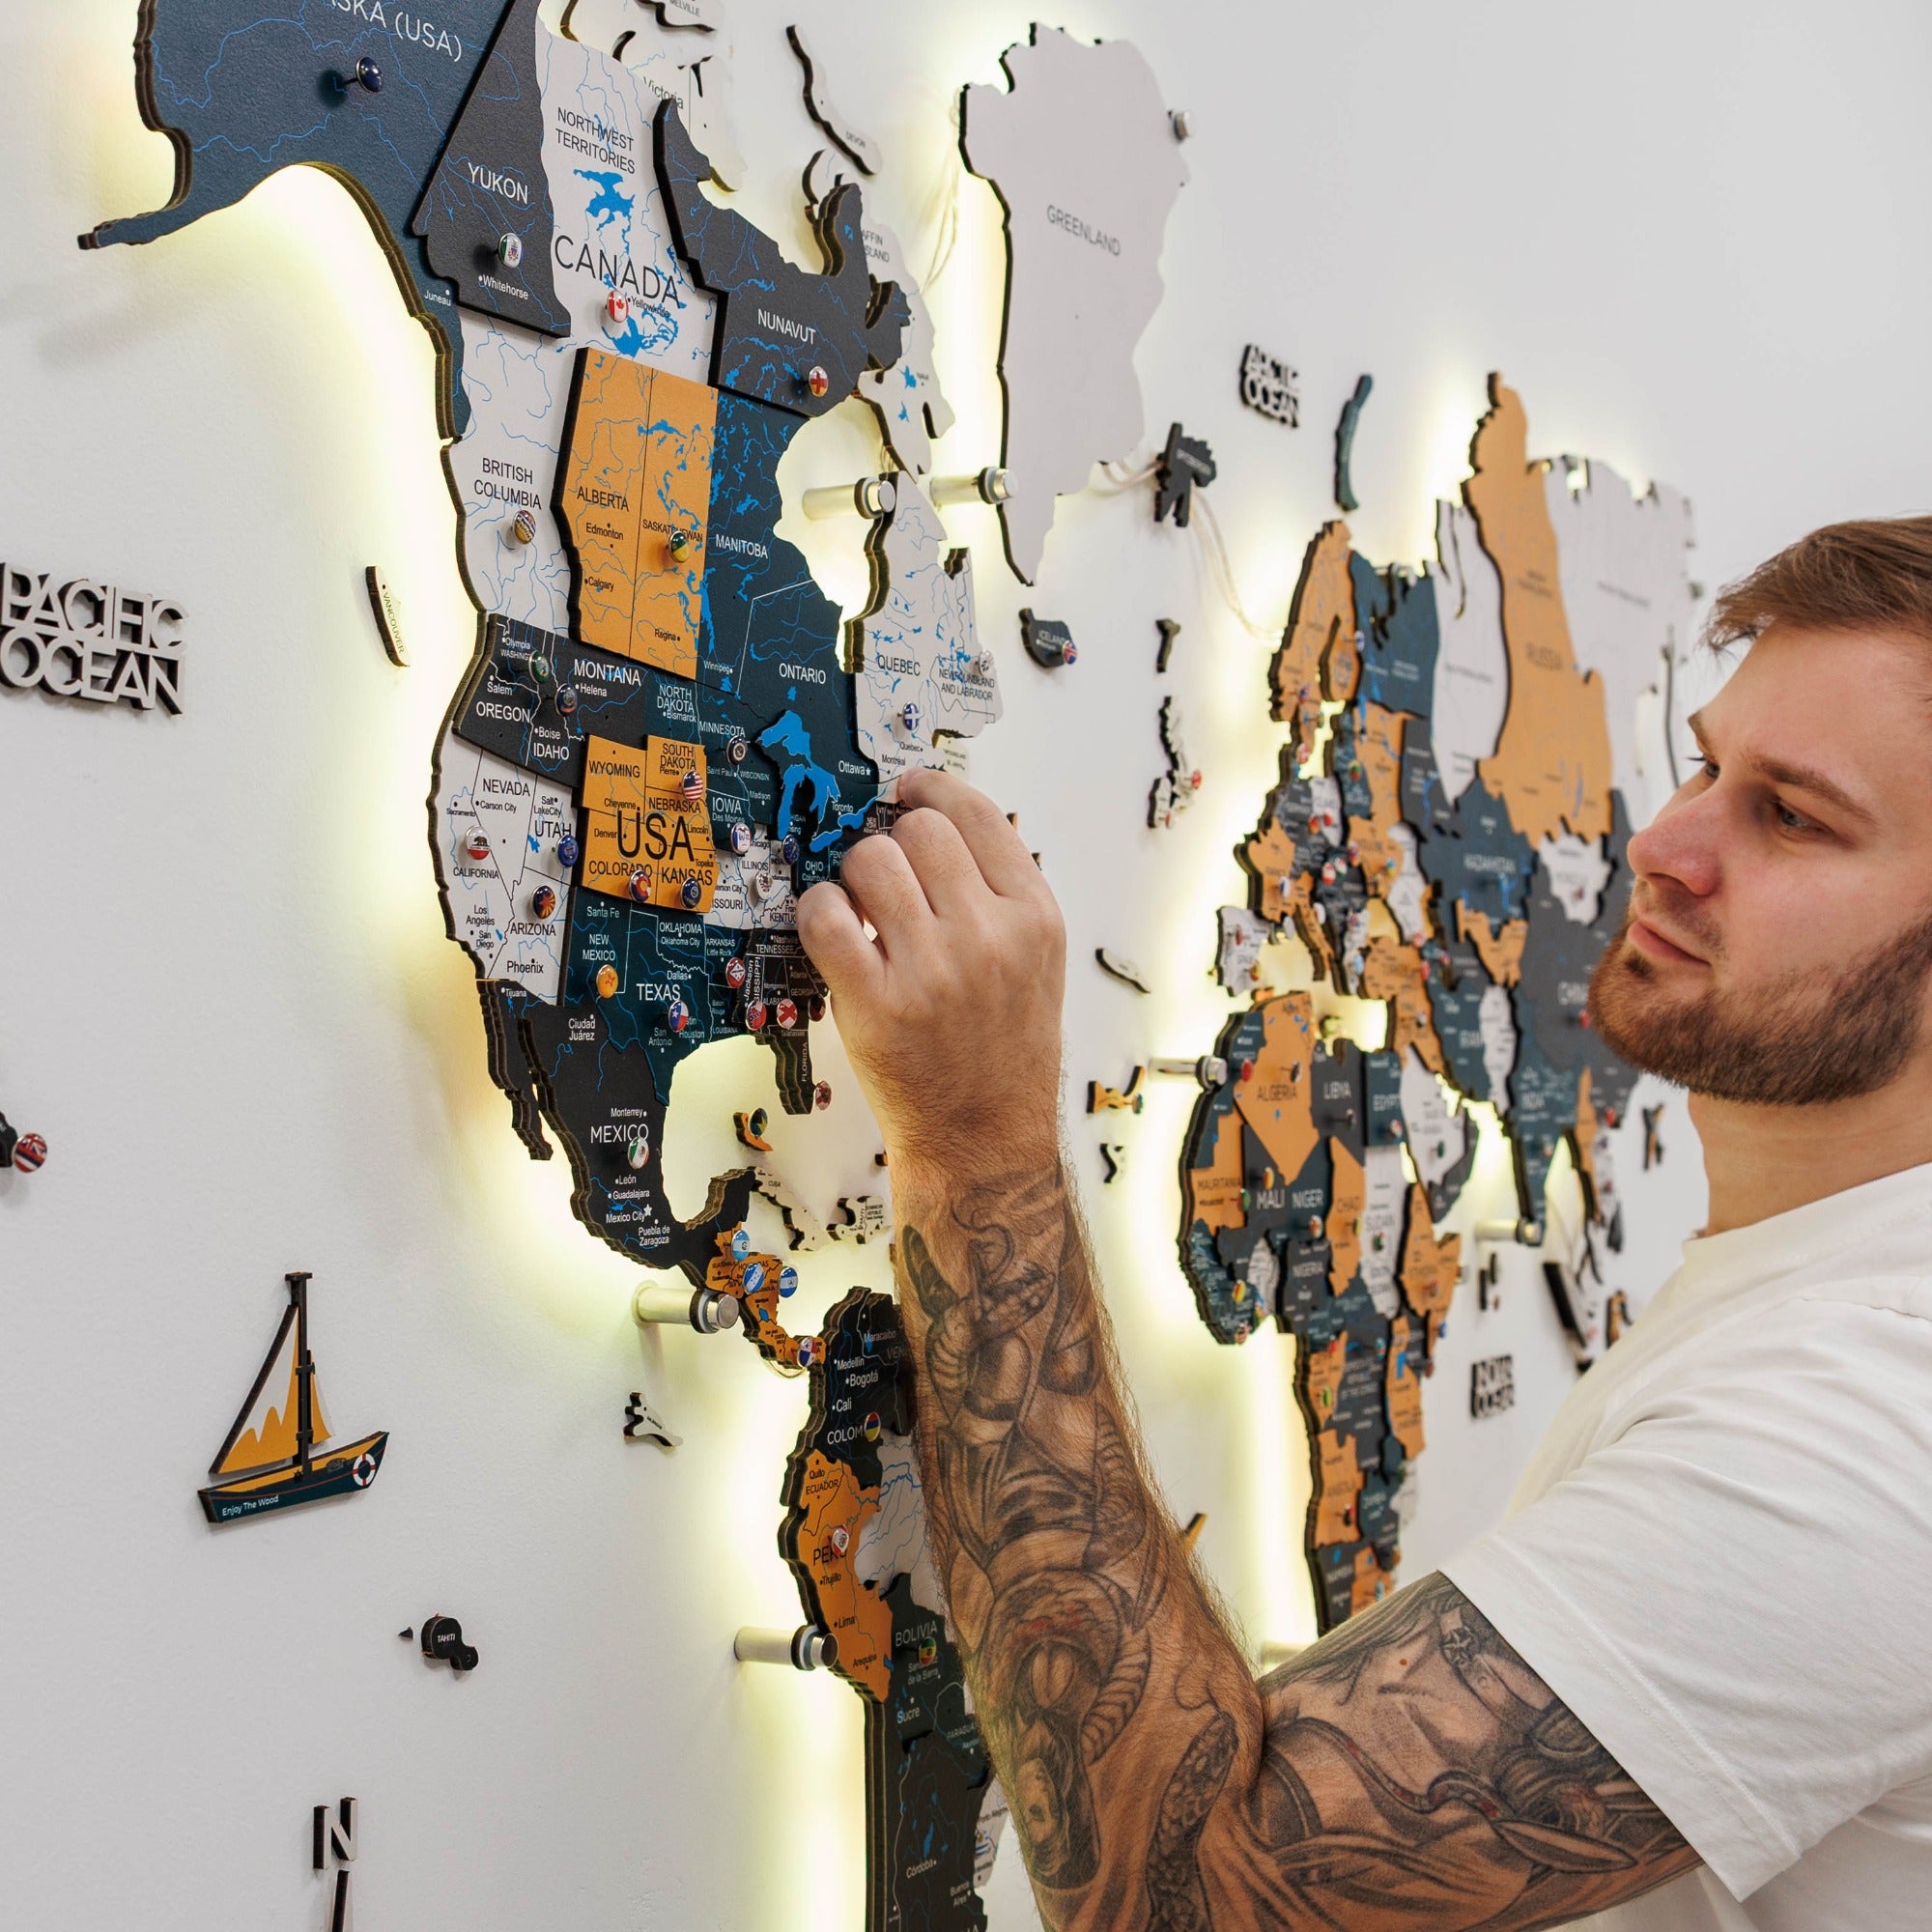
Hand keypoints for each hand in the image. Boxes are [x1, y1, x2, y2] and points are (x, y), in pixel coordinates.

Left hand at [796, 769, 1065, 1177]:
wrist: (985, 1135)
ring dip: (853, 877)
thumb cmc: (1005, 1049)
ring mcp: (931, 970)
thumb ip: (1001, 893)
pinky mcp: (876, 1003)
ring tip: (862, 911)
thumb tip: (937, 823)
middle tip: (888, 880)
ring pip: (869, 861)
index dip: (931, 790)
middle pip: (918, 830)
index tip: (908, 791)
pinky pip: (825, 916)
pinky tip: (832, 928)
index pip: (977, 814)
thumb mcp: (1036, 961)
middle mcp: (988, 937)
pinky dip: (817, 910)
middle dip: (893, 844)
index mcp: (1033, 917)